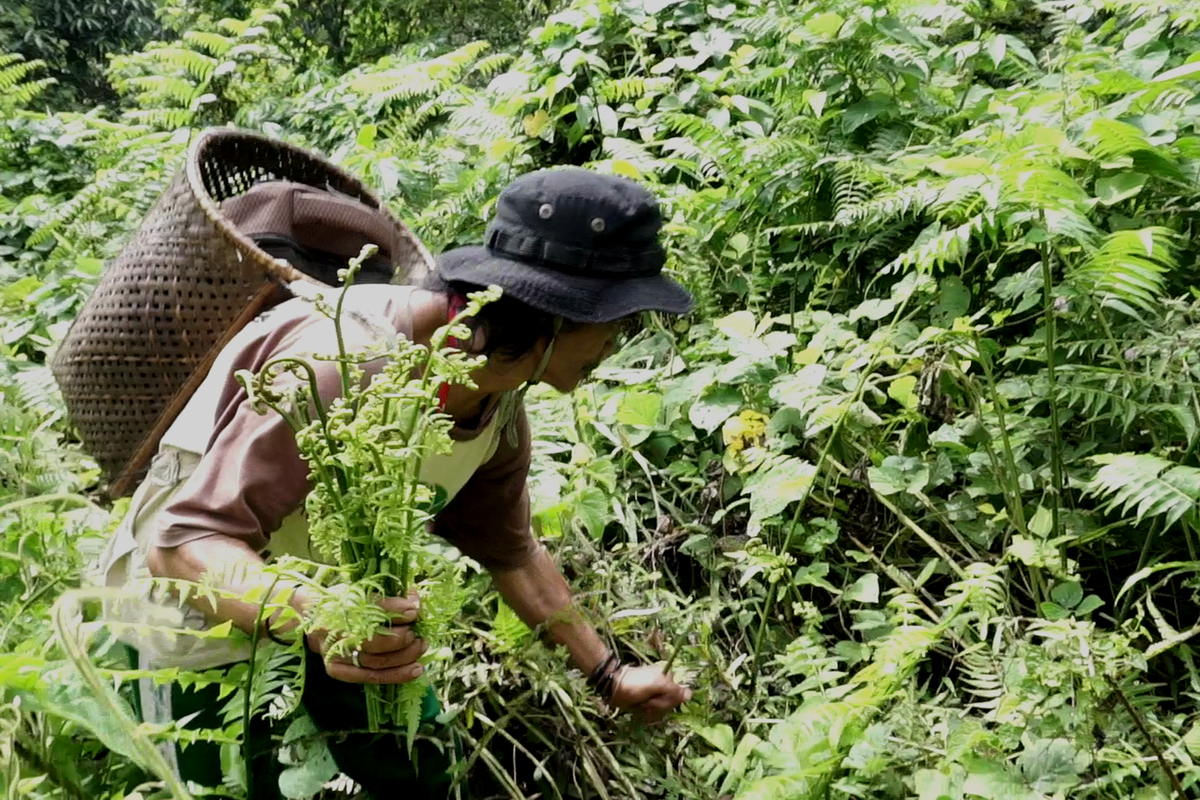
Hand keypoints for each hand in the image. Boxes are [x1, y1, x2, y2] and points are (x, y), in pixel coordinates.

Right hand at [303, 591, 426, 684]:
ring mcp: (334, 653)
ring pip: (375, 661)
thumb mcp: (363, 590)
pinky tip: (415, 669)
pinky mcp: (337, 670)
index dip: (394, 609)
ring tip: (421, 647)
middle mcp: (333, 630)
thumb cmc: (345, 601)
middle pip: (372, 641)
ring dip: (404, 656)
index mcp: (337, 603)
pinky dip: (397, 675)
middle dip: (401, 638)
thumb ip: (389, 595)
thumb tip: (415, 601)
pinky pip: (371, 677)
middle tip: (416, 633)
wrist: (313, 618)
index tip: (414, 610)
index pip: (369, 608)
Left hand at [607, 664, 692, 721]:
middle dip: (658, 706)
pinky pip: (652, 714)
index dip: (669, 701)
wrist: (614, 687)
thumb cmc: (636, 683)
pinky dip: (646, 714)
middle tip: (647, 700)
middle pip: (670, 705)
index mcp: (668, 678)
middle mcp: (663, 686)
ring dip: (650, 711)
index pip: (679, 695)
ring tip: (641, 704)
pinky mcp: (646, 703)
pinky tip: (639, 709)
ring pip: (661, 711)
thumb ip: (674, 690)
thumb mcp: (657, 684)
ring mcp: (654, 695)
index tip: (659, 698)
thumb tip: (691, 694)